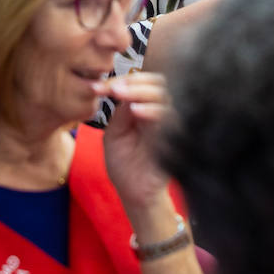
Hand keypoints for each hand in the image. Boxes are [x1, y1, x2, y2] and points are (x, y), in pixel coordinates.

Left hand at [99, 72, 172, 212]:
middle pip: (158, 83)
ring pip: (165, 96)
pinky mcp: (175, 137)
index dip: (122, 81)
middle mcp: (159, 112)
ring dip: (142, 92)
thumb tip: (121, 88)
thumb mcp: (114, 134)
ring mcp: (169, 123)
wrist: (134, 193)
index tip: (99, 86)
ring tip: (122, 94)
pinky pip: (171, 118)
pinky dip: (154, 111)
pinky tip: (136, 112)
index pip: (141, 83)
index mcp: (144, 107)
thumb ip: (120, 113)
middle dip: (135, 82)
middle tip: (114, 87)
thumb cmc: (124, 163)